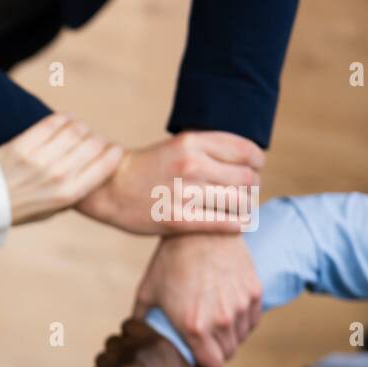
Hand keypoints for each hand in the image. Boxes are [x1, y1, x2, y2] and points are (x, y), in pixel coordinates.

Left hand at [0, 113, 123, 224]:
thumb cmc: (18, 209)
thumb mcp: (51, 210)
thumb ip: (73, 192)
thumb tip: (97, 169)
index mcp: (68, 194)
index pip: (107, 162)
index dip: (113, 151)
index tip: (110, 149)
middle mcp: (57, 176)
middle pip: (94, 142)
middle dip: (96, 138)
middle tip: (89, 140)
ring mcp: (39, 160)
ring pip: (75, 129)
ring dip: (79, 127)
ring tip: (74, 132)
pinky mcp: (22, 146)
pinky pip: (53, 122)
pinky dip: (63, 119)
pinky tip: (62, 122)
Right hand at [77, 131, 263, 234]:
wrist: (110, 189)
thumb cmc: (148, 168)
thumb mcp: (178, 146)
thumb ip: (209, 149)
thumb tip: (250, 161)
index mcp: (191, 142)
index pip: (246, 152)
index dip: (257, 163)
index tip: (254, 170)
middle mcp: (189, 165)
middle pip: (246, 178)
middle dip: (252, 187)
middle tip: (246, 193)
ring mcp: (183, 193)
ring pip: (237, 202)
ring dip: (245, 207)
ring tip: (240, 209)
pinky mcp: (177, 219)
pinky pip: (222, 223)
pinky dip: (237, 224)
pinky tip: (238, 224)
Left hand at [132, 233, 261, 366]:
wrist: (201, 227)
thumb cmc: (170, 260)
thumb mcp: (147, 291)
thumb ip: (139, 320)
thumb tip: (131, 336)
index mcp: (193, 326)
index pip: (211, 365)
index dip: (202, 364)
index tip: (195, 357)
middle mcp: (221, 320)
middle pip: (227, 354)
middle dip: (215, 353)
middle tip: (202, 343)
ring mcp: (241, 306)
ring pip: (240, 338)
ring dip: (229, 338)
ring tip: (213, 327)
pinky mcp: (255, 292)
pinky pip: (252, 320)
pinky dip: (242, 322)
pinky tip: (227, 313)